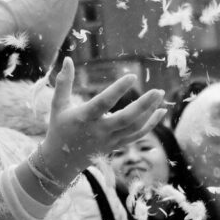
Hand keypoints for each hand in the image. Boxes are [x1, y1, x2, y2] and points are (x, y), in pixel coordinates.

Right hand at [30, 58, 165, 182]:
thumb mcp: (58, 105)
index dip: (117, 90)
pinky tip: (161, 112)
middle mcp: (98, 131)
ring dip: (149, 112)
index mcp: (83, 118)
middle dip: (143, 105)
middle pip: (125, 119)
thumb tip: (67, 59)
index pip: (103, 103)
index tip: (132, 76)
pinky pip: (136, 135)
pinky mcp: (116, 146)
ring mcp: (109, 140)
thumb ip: (63, 82)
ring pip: (134, 128)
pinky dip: (150, 125)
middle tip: (157, 91)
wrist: (61, 160)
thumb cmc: (59, 128)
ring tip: (160, 95)